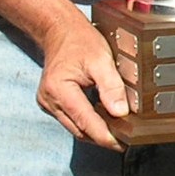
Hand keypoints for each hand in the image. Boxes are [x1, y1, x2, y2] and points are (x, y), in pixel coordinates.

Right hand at [36, 8, 128, 148]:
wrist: (59, 30)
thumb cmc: (79, 41)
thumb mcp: (101, 59)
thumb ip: (111, 87)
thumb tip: (120, 113)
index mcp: (59, 90)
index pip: (86, 123)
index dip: (106, 137)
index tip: (124, 144)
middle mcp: (49, 101)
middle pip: (80, 131)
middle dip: (103, 137)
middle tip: (126, 139)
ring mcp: (48, 104)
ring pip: (76, 128)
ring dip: (96, 132)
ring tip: (118, 131)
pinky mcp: (51, 104)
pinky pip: (72, 121)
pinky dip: (88, 123)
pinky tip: (103, 119)